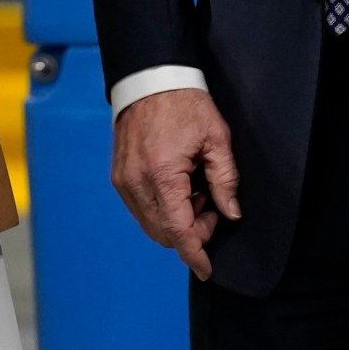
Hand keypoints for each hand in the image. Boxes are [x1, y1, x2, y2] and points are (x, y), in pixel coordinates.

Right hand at [111, 89, 240, 279]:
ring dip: (176, 222)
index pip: (179, 230)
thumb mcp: (217, 138)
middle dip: (192, 233)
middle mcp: (137, 182)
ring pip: (151, 224)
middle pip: (164, 233)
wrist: (150, 80)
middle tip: (212, 208)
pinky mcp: (119, 177)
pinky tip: (178, 189)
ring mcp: (123, 181)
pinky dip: (161, 210)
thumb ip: (225, 180)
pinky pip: (140, 209)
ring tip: (196, 194)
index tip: (207, 269)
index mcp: (163, 174)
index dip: (195, 254)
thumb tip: (230, 212)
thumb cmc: (185, 104)